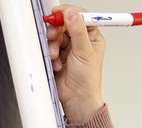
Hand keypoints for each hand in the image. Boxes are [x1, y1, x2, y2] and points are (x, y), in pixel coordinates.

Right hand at [46, 4, 104, 123]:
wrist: (76, 99)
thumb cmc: (87, 81)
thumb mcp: (84, 53)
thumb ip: (78, 31)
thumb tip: (73, 14)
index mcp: (92, 38)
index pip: (81, 17)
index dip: (69, 13)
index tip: (59, 14)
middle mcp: (80, 41)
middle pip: (64, 24)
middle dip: (56, 31)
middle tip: (53, 36)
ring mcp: (68, 48)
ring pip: (55, 35)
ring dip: (53, 45)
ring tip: (56, 56)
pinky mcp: (58, 55)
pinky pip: (49, 47)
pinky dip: (51, 54)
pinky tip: (57, 64)